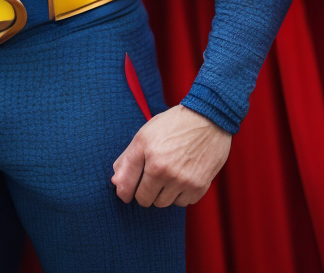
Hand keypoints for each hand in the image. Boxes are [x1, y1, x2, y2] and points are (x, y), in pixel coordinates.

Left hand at [111, 104, 230, 206]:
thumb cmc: (172, 125)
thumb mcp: (144, 135)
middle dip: (146, 190)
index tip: (128, 191)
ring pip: (164, 203)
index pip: (128, 189)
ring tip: (170, 173)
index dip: (126, 191)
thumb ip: (127, 160)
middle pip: (146, 200)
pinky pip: (183, 203)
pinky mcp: (199, 187)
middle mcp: (165, 171)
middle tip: (153, 175)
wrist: (208, 119)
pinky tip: (184, 175)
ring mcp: (183, 181)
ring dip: (164, 193)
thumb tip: (115, 182)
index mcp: (149, 156)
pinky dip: (181, 193)